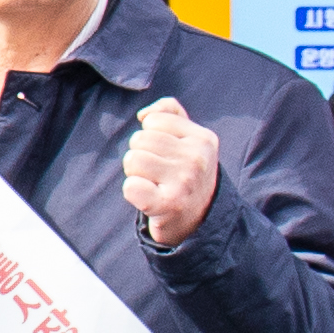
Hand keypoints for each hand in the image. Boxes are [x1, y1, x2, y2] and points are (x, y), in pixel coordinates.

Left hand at [124, 96, 222, 251]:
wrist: (198, 220)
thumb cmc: (185, 174)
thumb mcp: (189, 139)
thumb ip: (170, 112)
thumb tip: (144, 114)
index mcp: (203, 138)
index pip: (153, 120)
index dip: (151, 136)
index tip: (166, 154)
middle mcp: (197, 159)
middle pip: (139, 140)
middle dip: (141, 154)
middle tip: (157, 173)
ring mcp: (183, 182)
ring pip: (132, 160)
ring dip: (135, 173)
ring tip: (153, 183)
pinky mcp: (168, 204)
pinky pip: (130, 186)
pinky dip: (133, 192)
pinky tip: (149, 198)